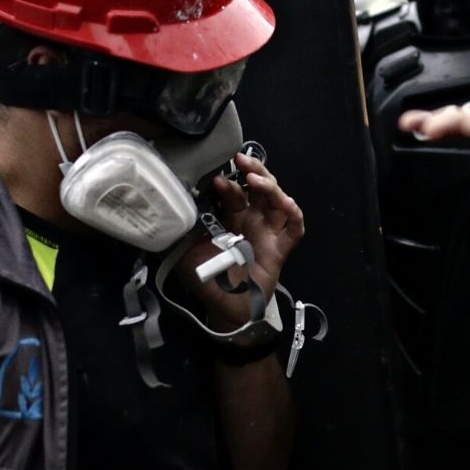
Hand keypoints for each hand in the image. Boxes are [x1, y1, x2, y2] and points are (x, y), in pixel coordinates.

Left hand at [176, 153, 304, 327]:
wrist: (225, 310)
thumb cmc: (207, 280)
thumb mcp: (186, 251)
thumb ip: (184, 229)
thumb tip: (174, 205)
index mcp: (231, 218)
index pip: (234, 191)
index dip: (228, 182)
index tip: (217, 178)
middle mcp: (252, 220)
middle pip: (259, 187)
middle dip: (253, 170)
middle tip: (243, 159)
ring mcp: (268, 233)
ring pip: (277, 201)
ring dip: (270, 186)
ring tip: (256, 180)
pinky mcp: (281, 249)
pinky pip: (294, 229)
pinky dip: (294, 215)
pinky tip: (286, 204)